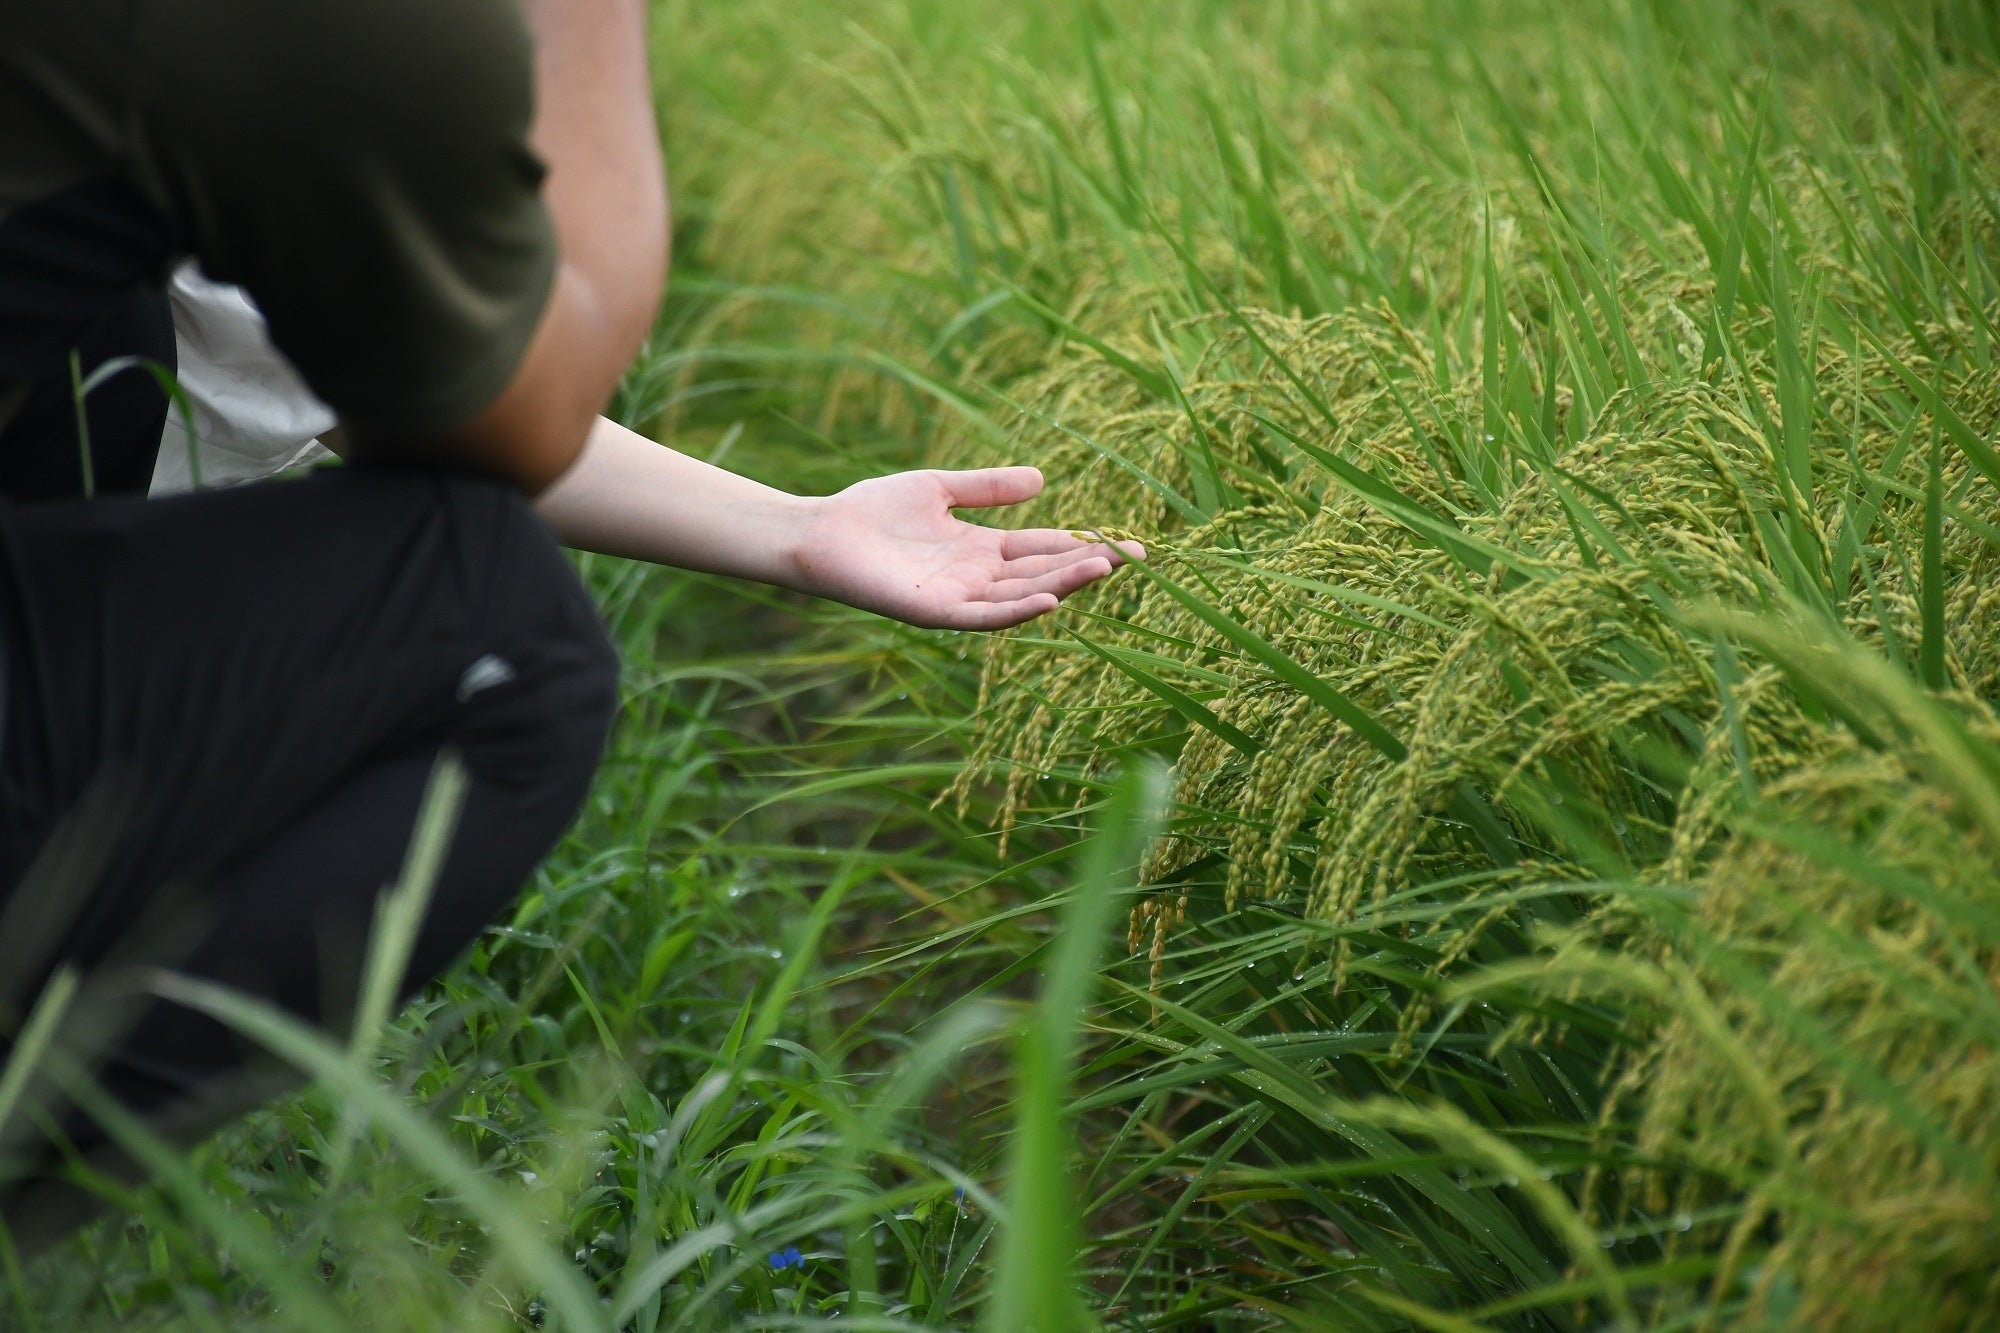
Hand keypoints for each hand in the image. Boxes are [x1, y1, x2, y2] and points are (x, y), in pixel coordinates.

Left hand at [784, 466, 1143, 629]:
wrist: (821, 533)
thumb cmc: (872, 512)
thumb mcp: (938, 489)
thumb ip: (986, 488)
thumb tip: (1041, 479)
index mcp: (980, 550)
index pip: (1042, 548)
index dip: (1082, 544)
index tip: (1125, 540)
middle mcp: (976, 578)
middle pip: (1042, 572)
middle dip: (1087, 565)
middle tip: (1135, 555)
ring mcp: (958, 598)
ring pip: (1022, 595)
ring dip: (1063, 584)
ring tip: (1103, 569)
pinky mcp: (935, 612)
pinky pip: (983, 617)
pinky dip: (1015, 611)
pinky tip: (1047, 599)